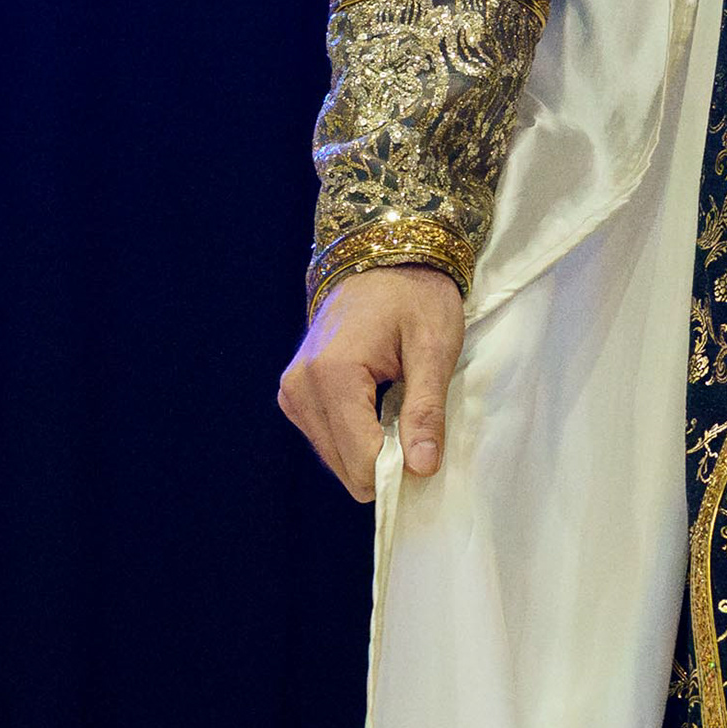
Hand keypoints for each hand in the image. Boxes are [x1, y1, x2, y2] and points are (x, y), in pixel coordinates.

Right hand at [278, 264, 462, 500]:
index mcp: (331, 375)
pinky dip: (356, 435)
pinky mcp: (294, 395)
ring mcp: (292, 392)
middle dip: (385, 459)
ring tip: (396, 404)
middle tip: (415, 420)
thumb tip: (421, 470)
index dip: (399, 468)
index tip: (427, 449)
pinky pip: (328, 440)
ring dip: (370, 447)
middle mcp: (300, 388)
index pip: (361, 460)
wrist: (381, 258)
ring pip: (336, 459)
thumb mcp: (434, 348)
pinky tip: (377, 404)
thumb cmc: (415, 296)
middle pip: (345, 467)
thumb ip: (426, 410)